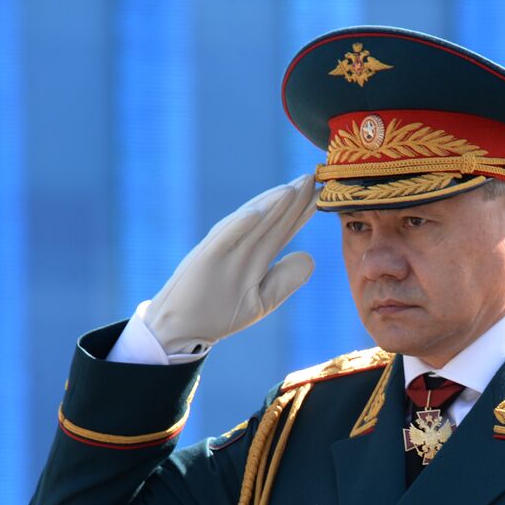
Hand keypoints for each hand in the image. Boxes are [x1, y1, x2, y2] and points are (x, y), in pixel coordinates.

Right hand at [142, 173, 316, 353]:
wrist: (180, 328)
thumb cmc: (220, 312)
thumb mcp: (262, 299)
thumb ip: (285, 279)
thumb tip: (311, 257)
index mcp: (254, 256)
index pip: (283, 229)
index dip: (303, 212)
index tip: (324, 194)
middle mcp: (240, 248)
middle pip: (271, 221)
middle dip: (293, 200)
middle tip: (314, 176)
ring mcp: (222, 253)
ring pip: (251, 225)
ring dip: (269, 206)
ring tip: (291, 188)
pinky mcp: (205, 261)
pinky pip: (223, 241)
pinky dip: (237, 226)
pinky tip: (254, 212)